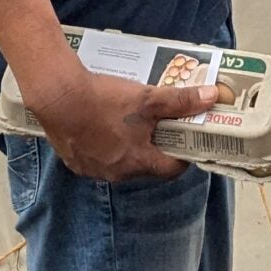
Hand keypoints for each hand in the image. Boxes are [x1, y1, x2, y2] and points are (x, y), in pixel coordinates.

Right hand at [21, 62, 224, 182]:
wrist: (58, 96)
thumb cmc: (105, 100)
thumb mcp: (147, 98)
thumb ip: (180, 101)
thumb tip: (212, 97)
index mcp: (137, 162)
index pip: (171, 170)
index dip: (181, 154)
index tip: (183, 139)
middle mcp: (116, 174)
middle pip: (144, 165)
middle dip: (152, 146)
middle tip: (154, 123)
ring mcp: (91, 169)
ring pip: (118, 162)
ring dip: (125, 146)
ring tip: (125, 120)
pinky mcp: (73, 161)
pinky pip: (95, 158)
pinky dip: (101, 145)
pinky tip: (98, 124)